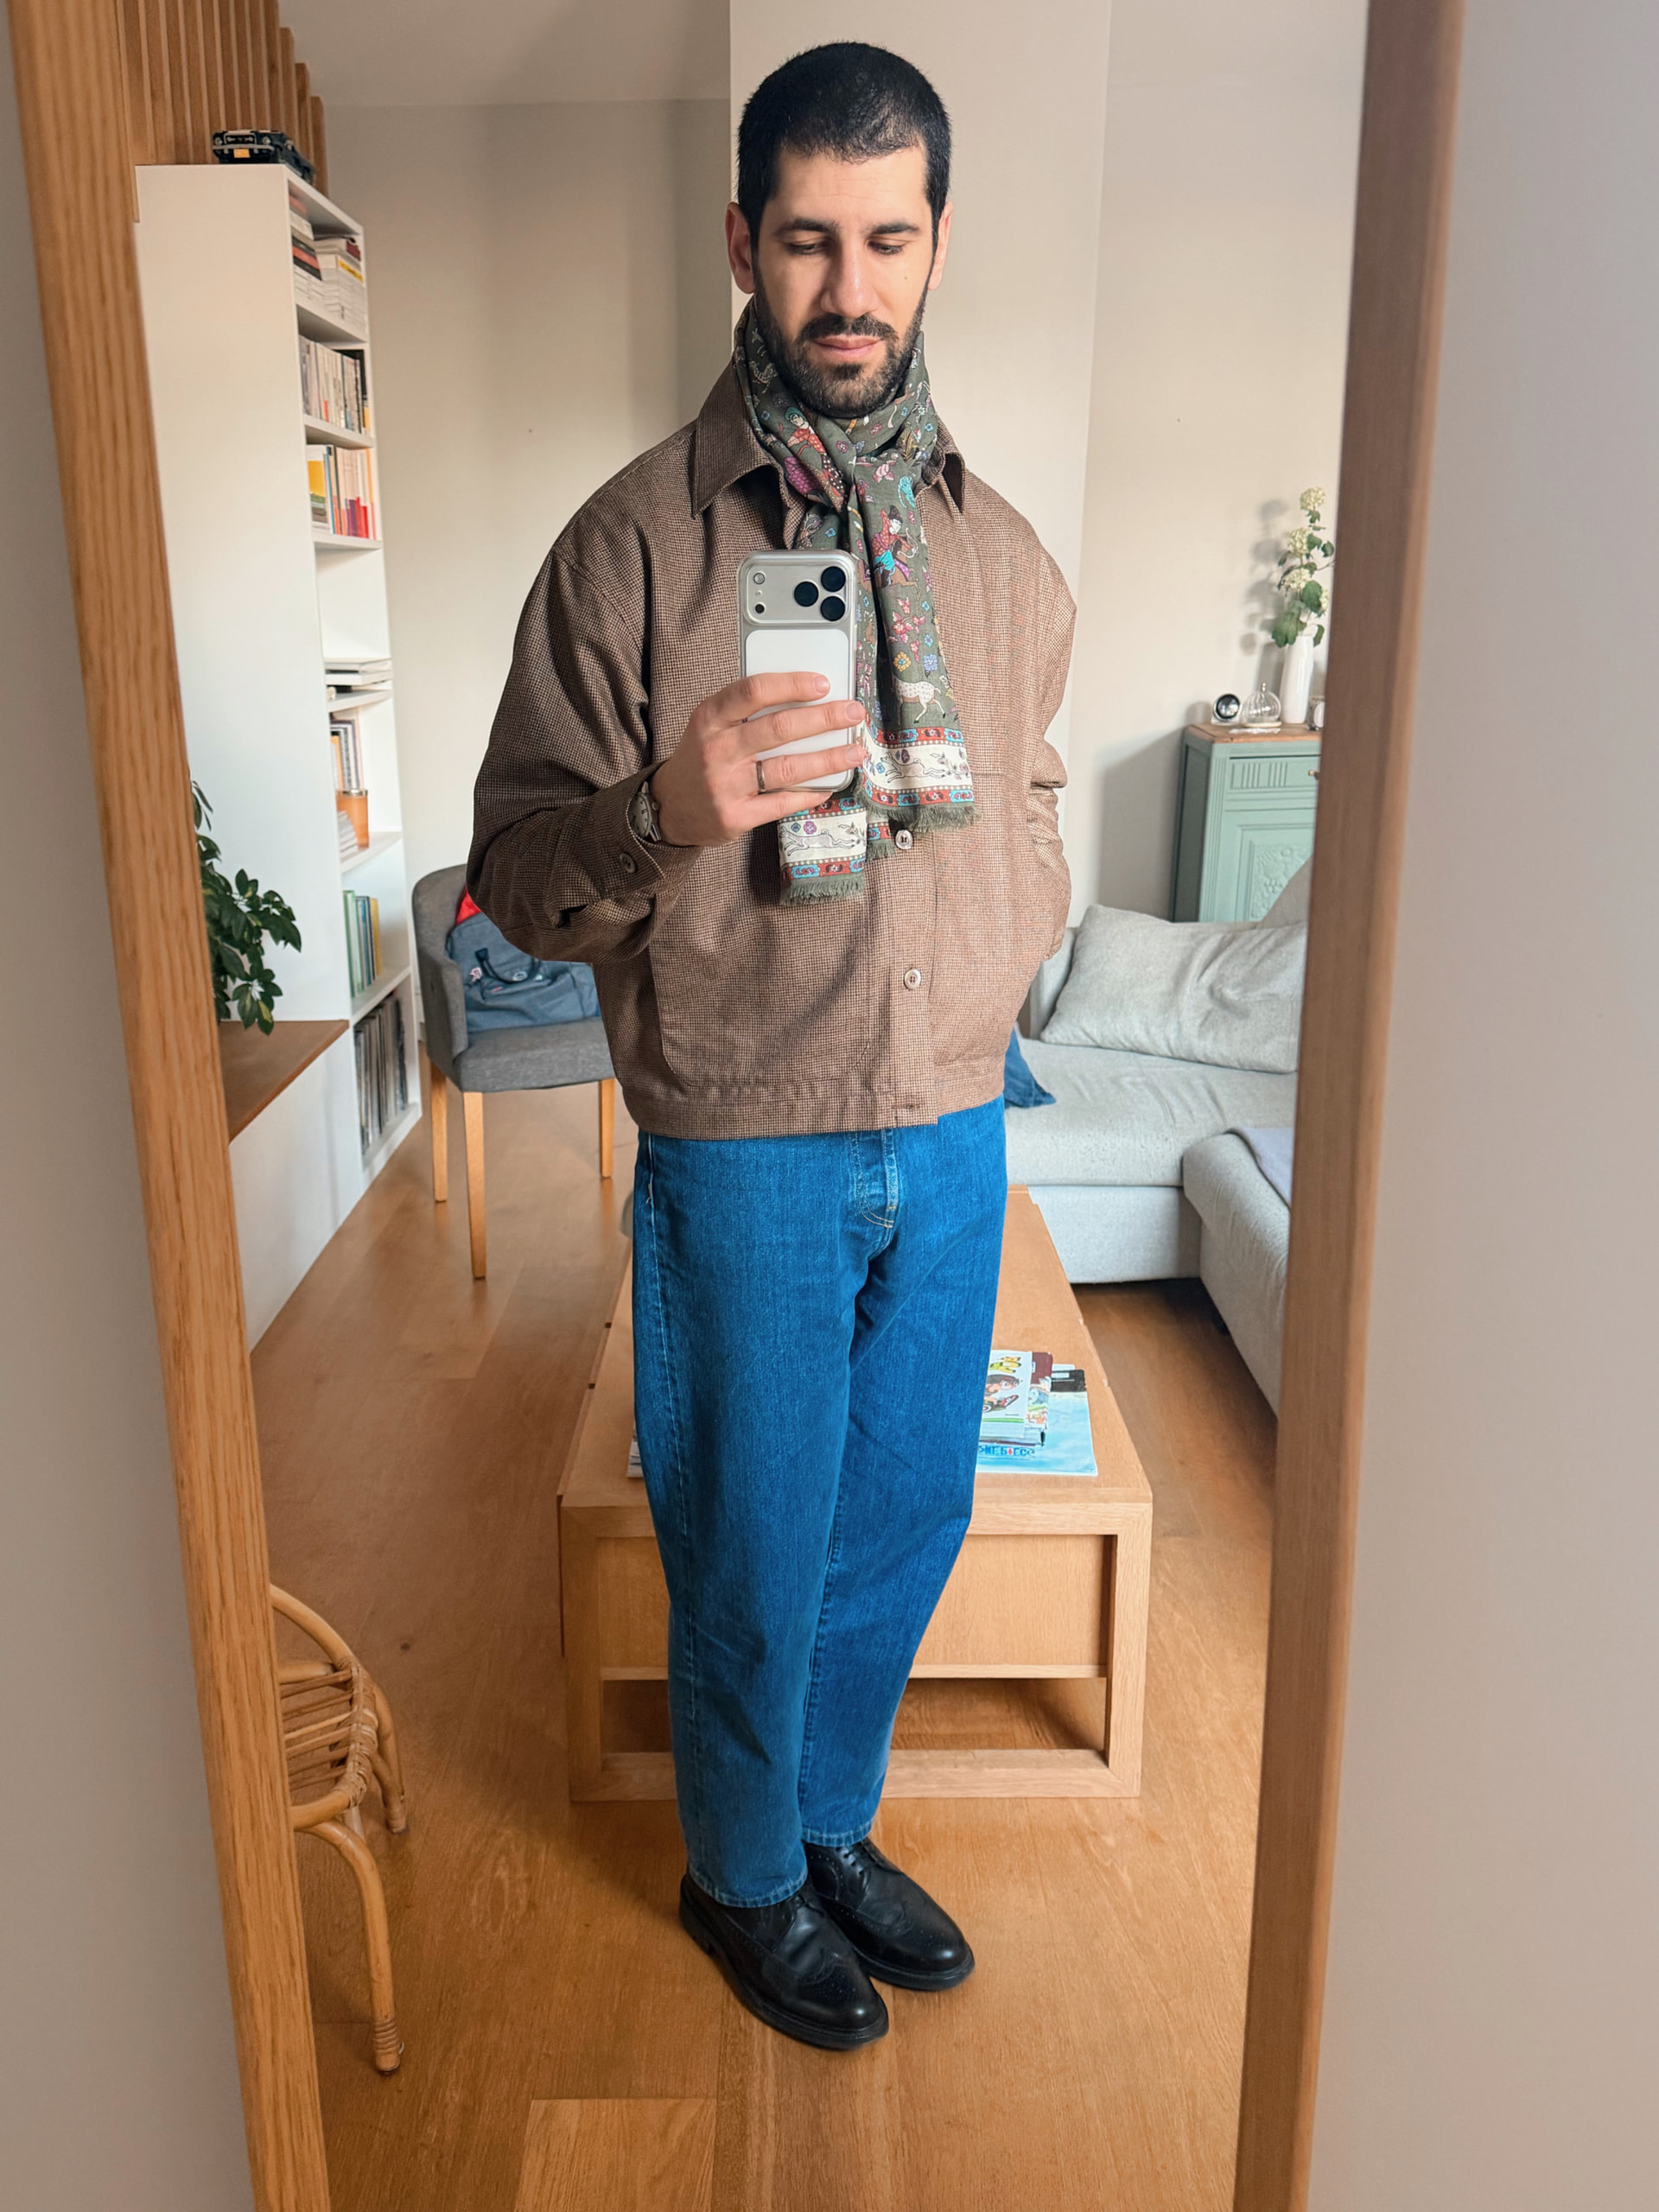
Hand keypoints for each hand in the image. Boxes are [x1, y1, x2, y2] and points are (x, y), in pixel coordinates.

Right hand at [650, 672, 865, 846]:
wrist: (670, 806)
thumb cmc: (702, 757)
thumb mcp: (711, 725)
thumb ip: (747, 711)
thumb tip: (806, 698)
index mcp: (710, 718)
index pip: (753, 691)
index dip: (792, 685)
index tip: (823, 684)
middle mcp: (717, 750)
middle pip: (779, 729)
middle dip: (824, 719)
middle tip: (853, 713)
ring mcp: (726, 786)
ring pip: (788, 768)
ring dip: (828, 759)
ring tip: (855, 751)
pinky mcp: (736, 817)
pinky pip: (782, 803)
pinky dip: (809, 794)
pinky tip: (828, 787)